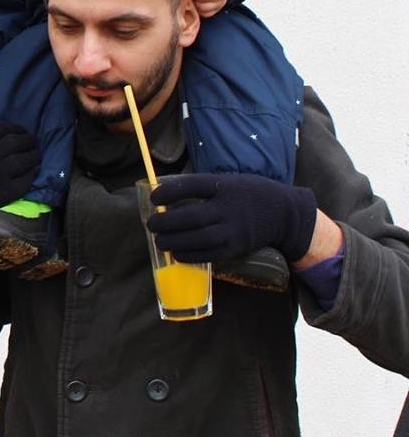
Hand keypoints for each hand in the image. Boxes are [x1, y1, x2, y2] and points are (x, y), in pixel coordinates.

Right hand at [0, 122, 39, 216]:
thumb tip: (7, 135)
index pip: (0, 128)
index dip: (14, 127)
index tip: (22, 131)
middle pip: (15, 141)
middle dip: (28, 140)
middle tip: (34, 142)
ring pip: (23, 159)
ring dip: (34, 155)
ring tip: (37, 155)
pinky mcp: (7, 192)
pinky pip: (25, 179)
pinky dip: (33, 172)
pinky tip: (35, 170)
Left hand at [146, 173, 317, 263]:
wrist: (284, 214)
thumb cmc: (248, 195)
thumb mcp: (229, 182)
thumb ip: (203, 188)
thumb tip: (167, 197)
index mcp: (225, 186)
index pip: (192, 186)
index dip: (169, 192)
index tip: (154, 197)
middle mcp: (229, 208)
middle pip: (192, 216)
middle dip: (167, 221)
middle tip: (151, 224)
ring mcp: (234, 230)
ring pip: (199, 238)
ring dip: (174, 241)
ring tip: (160, 240)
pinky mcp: (237, 248)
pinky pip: (210, 254)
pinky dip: (190, 255)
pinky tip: (176, 253)